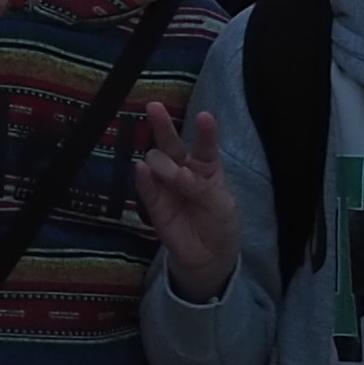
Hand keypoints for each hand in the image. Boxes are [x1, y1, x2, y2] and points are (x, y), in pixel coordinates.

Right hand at [131, 100, 240, 293]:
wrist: (209, 257)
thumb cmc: (220, 224)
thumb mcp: (222, 205)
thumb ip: (201, 188)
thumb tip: (180, 174)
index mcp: (206, 167)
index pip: (205, 144)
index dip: (205, 131)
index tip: (204, 116)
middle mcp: (183, 170)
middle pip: (171, 143)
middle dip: (163, 125)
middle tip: (154, 107)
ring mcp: (166, 185)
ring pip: (156, 161)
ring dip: (164, 165)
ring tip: (175, 179)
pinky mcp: (154, 203)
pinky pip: (145, 188)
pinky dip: (143, 178)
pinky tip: (141, 169)